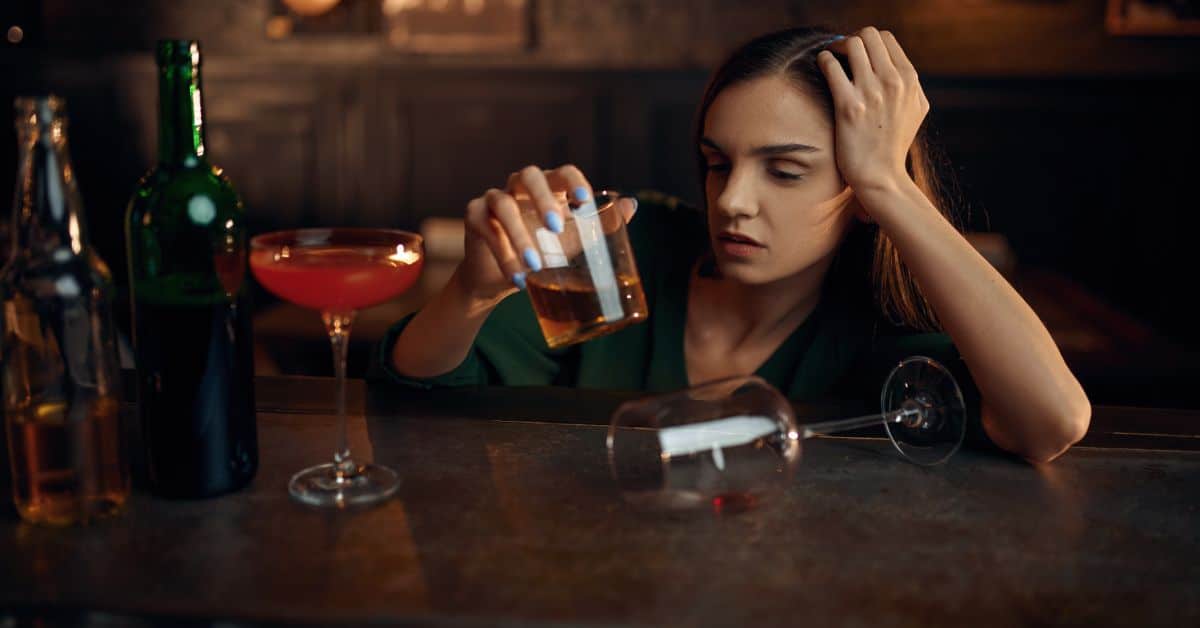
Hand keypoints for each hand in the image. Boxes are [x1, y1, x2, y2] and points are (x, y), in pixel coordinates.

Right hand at [457, 164, 635, 301]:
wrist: (507, 279)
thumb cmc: (547, 254)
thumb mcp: (575, 241)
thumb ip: (601, 224)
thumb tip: (631, 205)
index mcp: (548, 188)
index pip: (561, 172)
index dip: (573, 182)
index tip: (584, 202)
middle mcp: (519, 187)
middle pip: (529, 176)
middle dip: (543, 198)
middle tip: (557, 228)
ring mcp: (494, 198)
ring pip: (503, 204)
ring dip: (520, 235)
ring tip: (535, 265)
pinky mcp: (473, 216)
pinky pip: (485, 227)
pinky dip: (502, 253)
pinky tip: (517, 277)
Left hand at [817, 27, 928, 193]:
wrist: (881, 176)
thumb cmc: (894, 143)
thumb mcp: (917, 108)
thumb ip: (909, 83)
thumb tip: (893, 62)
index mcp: (909, 79)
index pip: (885, 38)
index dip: (868, 42)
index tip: (857, 54)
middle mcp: (893, 82)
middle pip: (868, 35)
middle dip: (851, 41)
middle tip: (842, 55)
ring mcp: (871, 93)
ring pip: (850, 44)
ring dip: (836, 48)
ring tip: (831, 59)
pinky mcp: (848, 106)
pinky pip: (831, 66)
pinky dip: (824, 60)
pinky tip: (823, 67)